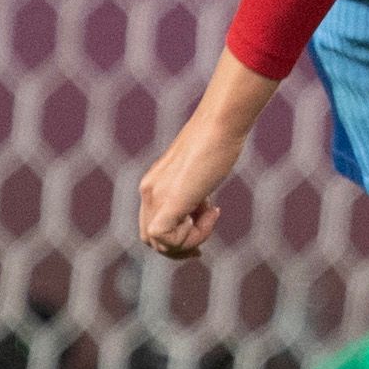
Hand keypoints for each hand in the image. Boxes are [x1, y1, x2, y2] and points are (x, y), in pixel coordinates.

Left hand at [137, 58, 277, 260]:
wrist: (220, 123)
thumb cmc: (217, 140)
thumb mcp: (200, 171)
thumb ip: (192, 189)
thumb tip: (200, 203)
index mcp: (153, 186)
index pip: (153, 228)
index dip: (178, 235)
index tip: (207, 220)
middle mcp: (148, 192)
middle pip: (153, 241)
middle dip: (183, 244)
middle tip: (208, 227)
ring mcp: (156, 196)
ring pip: (159, 244)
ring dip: (192, 239)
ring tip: (212, 213)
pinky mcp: (170, 199)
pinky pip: (166, 237)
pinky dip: (193, 235)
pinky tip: (211, 212)